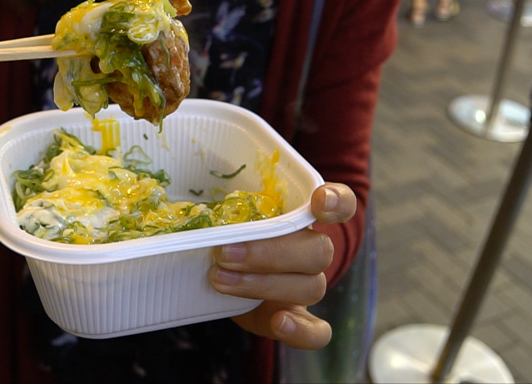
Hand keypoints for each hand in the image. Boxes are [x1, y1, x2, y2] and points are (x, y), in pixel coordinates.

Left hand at [209, 183, 357, 348]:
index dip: (336, 202)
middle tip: (224, 252)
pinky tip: (278, 322)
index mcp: (302, 216)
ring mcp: (305, 286)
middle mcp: (311, 251)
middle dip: (270, 252)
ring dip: (263, 284)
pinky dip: (301, 330)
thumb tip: (192, 200)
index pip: (339, 204)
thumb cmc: (228, 232)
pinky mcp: (295, 319)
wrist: (222, 272)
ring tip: (219, 279)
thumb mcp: (226, 212)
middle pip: (317, 251)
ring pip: (310, 286)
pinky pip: (316, 332)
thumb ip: (224, 203)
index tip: (318, 201)